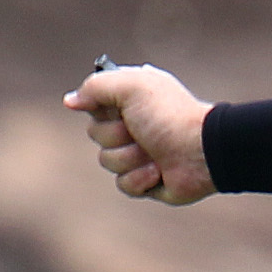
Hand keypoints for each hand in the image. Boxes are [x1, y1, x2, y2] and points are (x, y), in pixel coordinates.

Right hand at [63, 64, 216, 203]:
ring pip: (107, 161)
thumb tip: (70, 100)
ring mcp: (140, 153)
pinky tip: (159, 171)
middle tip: (141, 131)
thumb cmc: (169, 115)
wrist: (201, 152)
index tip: (118, 109)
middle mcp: (134, 124)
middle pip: (95, 134)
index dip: (102, 109)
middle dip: (117, 135)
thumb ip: (96, 87)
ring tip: (155, 153)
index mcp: (132, 100)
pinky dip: (141, 178)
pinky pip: (124, 184)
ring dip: (131, 157)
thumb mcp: (131, 86)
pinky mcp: (146, 179)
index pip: (94, 105)